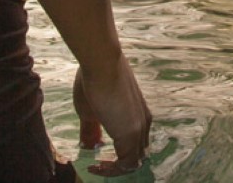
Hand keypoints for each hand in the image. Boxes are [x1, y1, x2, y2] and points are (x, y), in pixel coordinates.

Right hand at [73, 54, 150, 176]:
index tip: (97, 156)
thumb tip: (88, 146)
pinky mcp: (131, 133)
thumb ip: (92, 131)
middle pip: (137, 155)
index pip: (135, 145)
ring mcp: (139, 129)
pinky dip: (112, 170)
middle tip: (98, 164)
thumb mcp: (91, 111)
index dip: (119, 155)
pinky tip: (95, 165)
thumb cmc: (94, 80)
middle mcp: (144, 124)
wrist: (101, 63)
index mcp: (139, 116)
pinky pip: (126, 164)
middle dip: (117, 165)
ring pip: (133, 162)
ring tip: (96, 167)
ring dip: (114, 169)